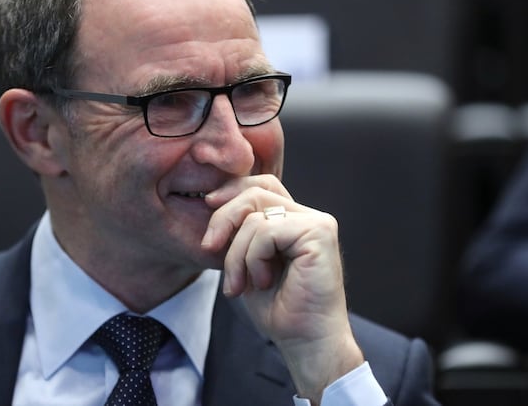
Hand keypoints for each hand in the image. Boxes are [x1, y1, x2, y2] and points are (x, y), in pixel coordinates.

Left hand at [201, 175, 363, 403]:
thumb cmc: (278, 308)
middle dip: (223, 218)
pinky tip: (262, 282)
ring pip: (255, 216)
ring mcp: (317, 223)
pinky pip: (266, 231)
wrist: (304, 341)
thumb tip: (213, 197)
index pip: (260, 185)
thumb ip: (239, 230)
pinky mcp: (319, 233)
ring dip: (236, 254)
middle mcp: (309, 216)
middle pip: (255, 192)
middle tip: (209, 248)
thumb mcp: (246, 261)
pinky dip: (253, 258)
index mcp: (294, 219)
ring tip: (242, 283)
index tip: (208, 204)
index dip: (231, 190)